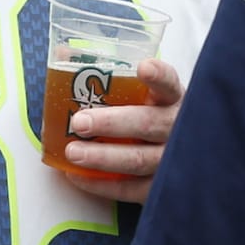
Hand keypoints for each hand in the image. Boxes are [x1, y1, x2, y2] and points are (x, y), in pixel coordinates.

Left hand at [61, 57, 182, 203]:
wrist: (180, 158)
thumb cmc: (152, 118)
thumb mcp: (143, 95)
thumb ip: (110, 77)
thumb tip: (64, 55)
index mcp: (173, 99)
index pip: (169, 84)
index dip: (158, 76)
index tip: (143, 68)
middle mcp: (177, 129)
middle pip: (148, 124)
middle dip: (112, 124)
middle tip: (80, 122)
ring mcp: (172, 162)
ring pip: (138, 160)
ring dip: (102, 157)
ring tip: (74, 152)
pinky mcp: (161, 189)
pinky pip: (130, 189)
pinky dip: (101, 184)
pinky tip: (77, 176)